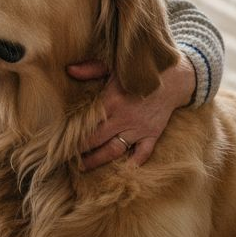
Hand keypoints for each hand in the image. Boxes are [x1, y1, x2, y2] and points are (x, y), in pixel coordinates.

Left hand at [68, 53, 194, 169]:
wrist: (176, 76)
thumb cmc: (141, 70)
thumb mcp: (116, 65)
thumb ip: (91, 69)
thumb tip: (69, 70)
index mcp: (111, 101)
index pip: (87, 124)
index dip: (73, 135)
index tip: (59, 143)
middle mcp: (124, 118)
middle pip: (97, 141)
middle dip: (80, 152)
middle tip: (65, 160)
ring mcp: (139, 129)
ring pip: (114, 150)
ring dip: (98, 161)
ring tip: (83, 168)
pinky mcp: (152, 134)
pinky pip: (142, 154)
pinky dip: (133, 163)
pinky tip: (121, 171)